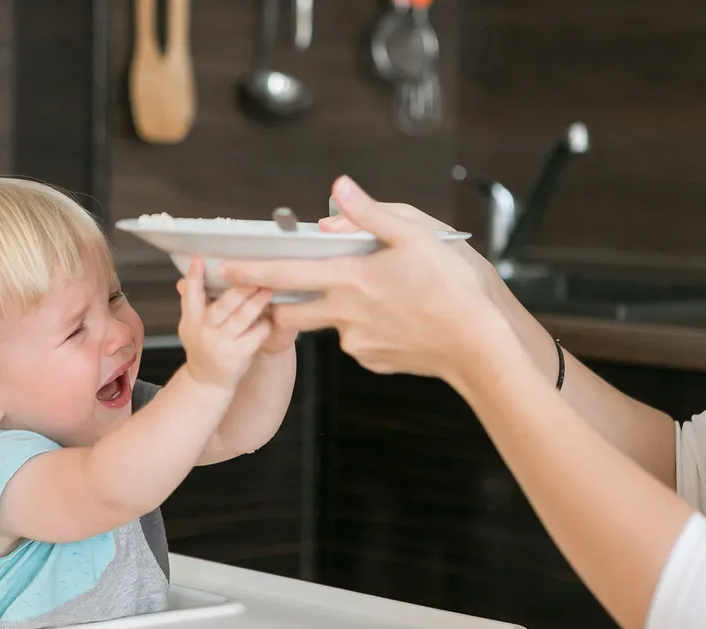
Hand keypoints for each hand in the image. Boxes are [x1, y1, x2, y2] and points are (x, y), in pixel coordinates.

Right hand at [176, 257, 273, 389]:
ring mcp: (220, 344)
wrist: (207, 382)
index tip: (199, 259)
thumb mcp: (190, 325)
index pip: (190, 294)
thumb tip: (187, 275)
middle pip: (222, 305)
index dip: (194, 276)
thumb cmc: (204, 348)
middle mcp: (203, 331)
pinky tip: (271, 318)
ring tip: (269, 289)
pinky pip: (255, 336)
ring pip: (241, 318)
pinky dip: (264, 325)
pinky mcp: (237, 355)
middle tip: (254, 272)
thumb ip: (192, 301)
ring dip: (257, 302)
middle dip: (240, 287)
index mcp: (190, 319)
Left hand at [220, 176, 517, 382]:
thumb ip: (371, 212)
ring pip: (332, 322)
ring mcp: (358, 343)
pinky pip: (359, 340)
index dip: (251, 270)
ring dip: (340, 308)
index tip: (223, 268)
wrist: (482, 344)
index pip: (286, 273)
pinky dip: (368, 327)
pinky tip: (399, 318)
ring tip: (386, 295)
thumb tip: (338, 191)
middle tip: (287, 287)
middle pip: (293, 310)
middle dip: (282, 300)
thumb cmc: (455, 285)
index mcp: (350, 279)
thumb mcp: (416, 234)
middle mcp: (345, 315)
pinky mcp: (374, 360)